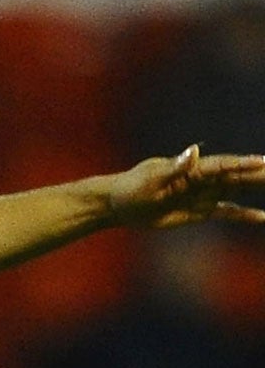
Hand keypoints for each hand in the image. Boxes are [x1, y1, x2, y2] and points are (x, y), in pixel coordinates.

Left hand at [107, 146, 264, 228]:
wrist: (117, 205)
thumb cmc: (131, 190)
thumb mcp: (151, 180)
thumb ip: (175, 167)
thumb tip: (195, 150)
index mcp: (191, 170)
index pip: (223, 165)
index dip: (243, 164)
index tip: (264, 162)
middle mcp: (201, 180)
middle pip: (235, 176)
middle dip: (257, 174)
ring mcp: (201, 195)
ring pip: (235, 191)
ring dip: (255, 188)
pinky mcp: (197, 211)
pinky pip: (225, 212)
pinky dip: (242, 214)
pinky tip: (261, 217)